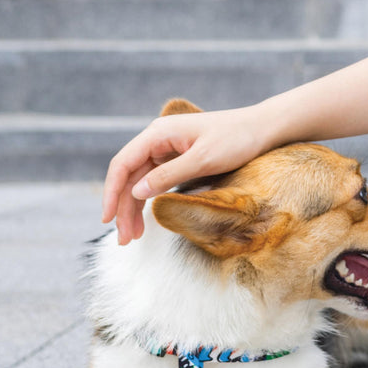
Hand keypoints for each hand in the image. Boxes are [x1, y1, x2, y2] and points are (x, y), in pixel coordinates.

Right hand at [101, 106, 268, 244]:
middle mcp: (157, 140)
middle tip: (124, 239)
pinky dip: (148, 201)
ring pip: (139, 181)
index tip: (107, 219)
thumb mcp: (203, 160)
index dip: (111, 193)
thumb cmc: (236, 139)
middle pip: (128, 176)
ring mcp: (166, 149)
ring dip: (133, 208)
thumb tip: (136, 193)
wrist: (261, 128)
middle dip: (122, 208)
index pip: (122, 164)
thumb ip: (168, 176)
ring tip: (132, 237)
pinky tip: (145, 220)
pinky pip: (154, 181)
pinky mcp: (176, 158)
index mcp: (158, 134)